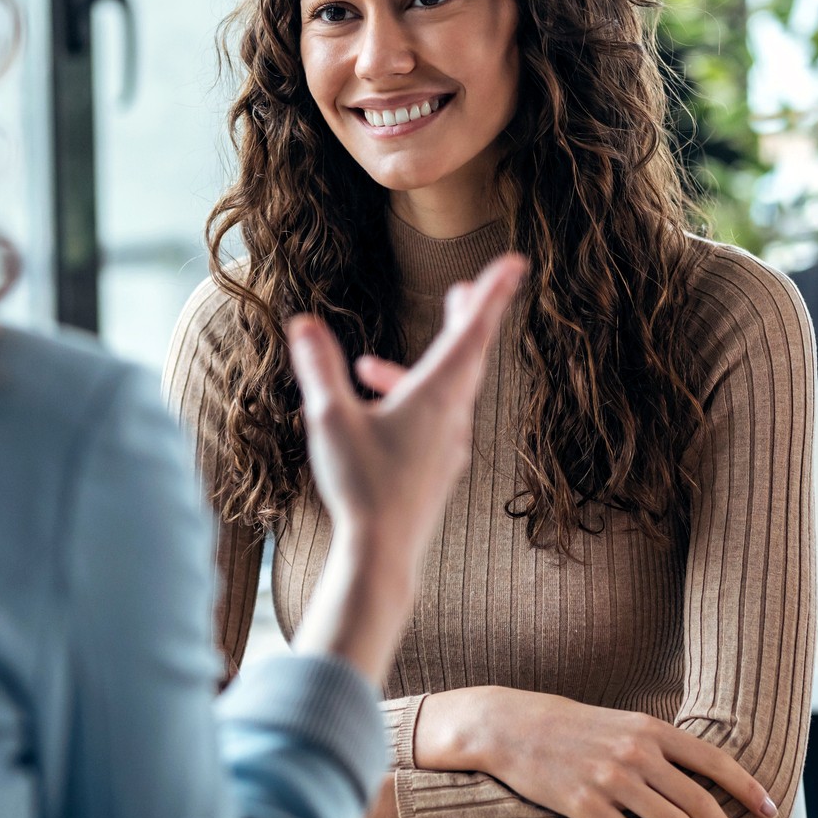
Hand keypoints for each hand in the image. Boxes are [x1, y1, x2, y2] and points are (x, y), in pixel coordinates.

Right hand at [286, 255, 526, 682]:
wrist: (382, 554)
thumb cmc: (361, 486)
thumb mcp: (331, 419)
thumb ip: (319, 368)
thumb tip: (303, 323)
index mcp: (435, 396)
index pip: (472, 332)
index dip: (492, 294)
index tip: (514, 263)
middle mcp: (451, 417)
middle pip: (467, 357)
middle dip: (465, 320)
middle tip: (465, 290)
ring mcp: (447, 446)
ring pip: (443, 393)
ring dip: (416, 369)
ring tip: (368, 367)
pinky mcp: (436, 470)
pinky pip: (431, 422)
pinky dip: (408, 404)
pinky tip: (374, 417)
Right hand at [416, 686, 777, 817]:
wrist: (510, 725)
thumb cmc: (569, 725)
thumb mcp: (620, 722)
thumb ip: (658, 745)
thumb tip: (699, 776)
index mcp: (649, 729)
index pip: (714, 762)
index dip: (747, 788)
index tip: (768, 809)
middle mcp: (635, 753)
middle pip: (699, 801)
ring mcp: (610, 780)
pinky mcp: (584, 805)